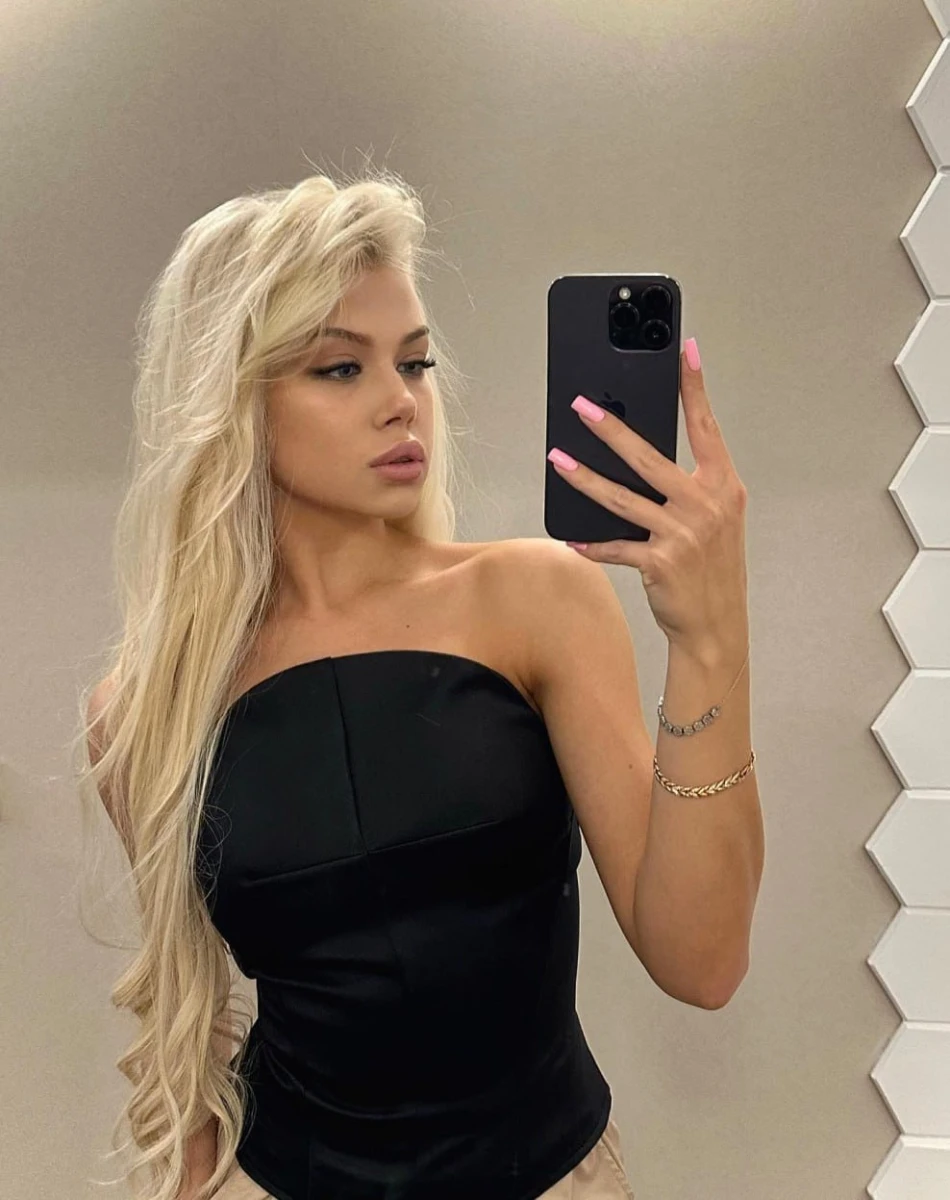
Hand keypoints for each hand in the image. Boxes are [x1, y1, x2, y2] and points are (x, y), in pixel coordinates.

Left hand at [546, 337, 748, 654]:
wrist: (716, 627)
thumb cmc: (712, 569)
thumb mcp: (714, 521)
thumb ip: (687, 488)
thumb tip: (640, 459)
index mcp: (723, 486)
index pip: (706, 427)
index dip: (695, 388)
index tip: (686, 350)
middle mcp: (706, 504)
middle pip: (649, 457)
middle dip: (611, 429)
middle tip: (581, 406)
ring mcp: (682, 533)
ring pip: (622, 498)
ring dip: (584, 478)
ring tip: (557, 459)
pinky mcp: (660, 562)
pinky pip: (615, 546)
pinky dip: (592, 542)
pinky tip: (572, 535)